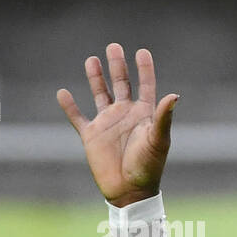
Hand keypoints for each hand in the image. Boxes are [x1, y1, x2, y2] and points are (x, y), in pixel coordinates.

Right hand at [56, 43, 178, 206]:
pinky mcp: (91, 136)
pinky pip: (77, 117)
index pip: (145, 86)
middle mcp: (126, 115)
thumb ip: (163, 117)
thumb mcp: (158, 139)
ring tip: (92, 59)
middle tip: (114, 46)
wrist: (130, 190)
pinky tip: (63, 93)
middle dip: (118, 66)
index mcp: (144, 115)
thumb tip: (174, 95)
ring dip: (96, 78)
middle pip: (121, 84)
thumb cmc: (149, 166)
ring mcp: (108, 124)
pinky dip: (69, 106)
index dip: (145, 69)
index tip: (142, 51)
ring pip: (100, 94)